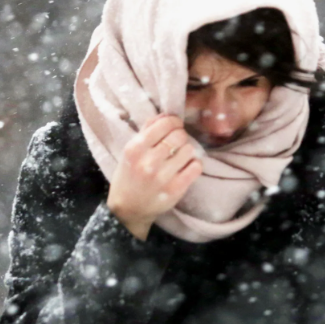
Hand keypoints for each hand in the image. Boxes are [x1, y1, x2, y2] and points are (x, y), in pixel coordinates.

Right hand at [107, 114, 202, 239]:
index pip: (164, 124)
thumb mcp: (130, 151)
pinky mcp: (176, 189)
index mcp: (135, 149)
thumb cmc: (129, 176)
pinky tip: (186, 167)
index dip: (174, 121)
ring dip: (186, 151)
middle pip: (179, 135)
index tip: (175, 125)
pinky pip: (196, 167)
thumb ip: (146, 131)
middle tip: (177, 142)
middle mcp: (148, 162)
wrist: (128, 209)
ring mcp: (163, 177)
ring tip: (179, 156)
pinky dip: (194, 164)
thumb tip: (166, 114)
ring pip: (189, 150)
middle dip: (180, 135)